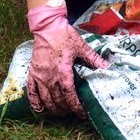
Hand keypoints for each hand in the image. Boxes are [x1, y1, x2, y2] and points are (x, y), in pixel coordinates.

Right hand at [26, 0, 111, 117]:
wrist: (47, 26)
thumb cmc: (64, 35)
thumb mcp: (81, 47)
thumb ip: (94, 59)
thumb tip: (108, 67)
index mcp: (63, 71)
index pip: (69, 95)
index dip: (75, 107)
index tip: (81, 113)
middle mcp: (50, 77)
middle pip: (58, 100)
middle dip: (67, 109)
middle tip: (73, 112)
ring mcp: (40, 76)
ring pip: (45, 99)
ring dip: (53, 108)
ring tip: (61, 112)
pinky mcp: (32, 72)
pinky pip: (31, 91)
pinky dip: (35, 102)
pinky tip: (40, 109)